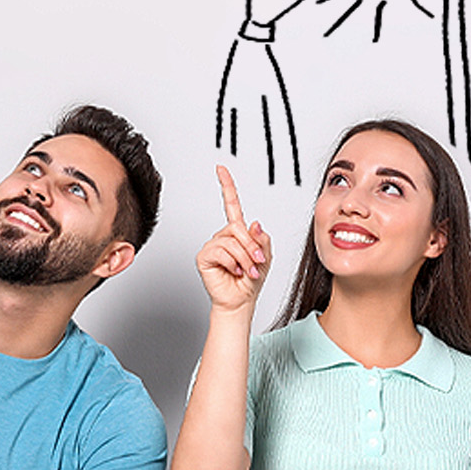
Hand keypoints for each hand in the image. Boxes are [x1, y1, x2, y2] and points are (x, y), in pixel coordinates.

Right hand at [196, 166, 271, 312]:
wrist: (240, 301)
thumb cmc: (251, 280)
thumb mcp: (265, 256)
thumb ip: (262, 238)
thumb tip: (254, 224)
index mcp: (237, 232)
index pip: (231, 205)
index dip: (227, 186)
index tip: (221, 168)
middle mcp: (223, 236)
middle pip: (238, 228)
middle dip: (252, 246)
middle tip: (257, 262)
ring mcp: (213, 245)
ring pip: (232, 241)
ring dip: (245, 257)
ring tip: (248, 270)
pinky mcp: (205, 256)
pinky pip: (222, 252)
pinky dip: (233, 263)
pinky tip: (234, 271)